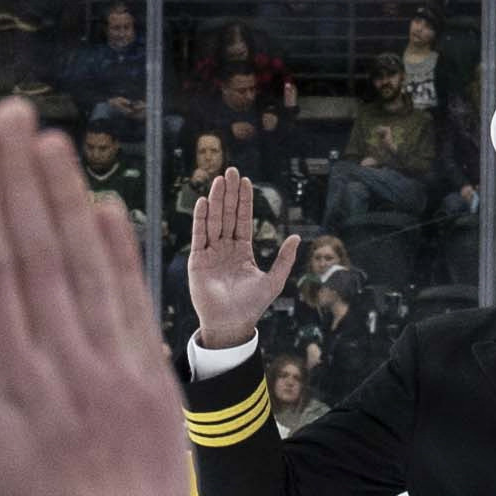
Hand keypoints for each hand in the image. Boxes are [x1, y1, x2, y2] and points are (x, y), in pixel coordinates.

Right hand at [0, 99, 200, 495]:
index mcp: (11, 387)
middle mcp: (67, 368)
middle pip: (40, 252)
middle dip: (21, 178)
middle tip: (10, 115)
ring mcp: (118, 376)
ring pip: (89, 268)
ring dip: (68, 198)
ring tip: (51, 141)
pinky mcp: (155, 394)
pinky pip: (134, 306)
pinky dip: (120, 254)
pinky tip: (105, 211)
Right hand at [182, 157, 300, 348]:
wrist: (232, 324)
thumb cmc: (252, 306)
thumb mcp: (274, 280)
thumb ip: (284, 259)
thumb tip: (297, 238)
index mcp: (242, 251)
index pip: (243, 220)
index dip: (244, 201)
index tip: (245, 181)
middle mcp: (225, 249)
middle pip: (227, 215)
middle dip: (229, 193)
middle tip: (231, 171)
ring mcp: (210, 253)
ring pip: (214, 221)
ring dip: (216, 200)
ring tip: (219, 180)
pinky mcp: (198, 260)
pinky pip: (199, 236)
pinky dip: (201, 219)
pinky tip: (204, 202)